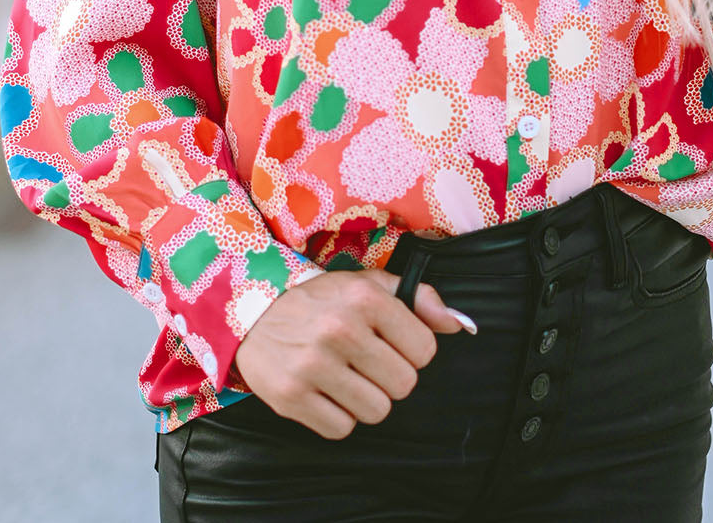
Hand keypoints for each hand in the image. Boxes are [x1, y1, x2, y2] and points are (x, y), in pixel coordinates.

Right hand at [234, 267, 470, 439]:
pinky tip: (325, 391)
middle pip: (403, 385)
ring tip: (346, 377)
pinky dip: (338, 416)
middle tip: (366, 362)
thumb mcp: (368, 284)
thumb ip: (418, 298)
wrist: (253, 312)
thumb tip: (459, 324)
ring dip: (366, 399)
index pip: (424, 350)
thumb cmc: (321, 301)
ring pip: (376, 411)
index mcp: (365, 298)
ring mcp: (314, 365)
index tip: (391, 344)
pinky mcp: (291, 396)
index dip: (411, 351)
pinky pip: (341, 428)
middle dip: (390, 377)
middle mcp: (340, 329)